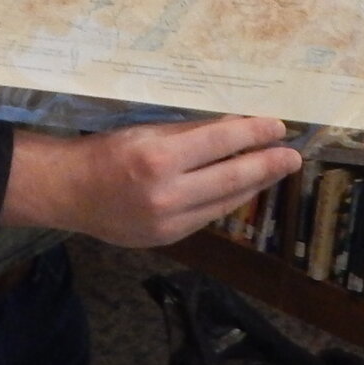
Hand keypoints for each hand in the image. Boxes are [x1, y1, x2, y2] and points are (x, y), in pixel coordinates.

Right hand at [1, 115, 301, 247]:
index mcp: (159, 158)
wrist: (70, 193)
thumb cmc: (106, 151)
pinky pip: (209, 217)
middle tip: (293, 155)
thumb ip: (190, 132)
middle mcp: (167, 194)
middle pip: (232, 177)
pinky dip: (230, 200)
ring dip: (254, 184)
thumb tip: (236, 127)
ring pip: (226, 202)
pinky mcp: (169, 238)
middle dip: (267, 164)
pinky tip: (243, 188)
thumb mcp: (147, 131)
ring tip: (275, 169)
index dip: (253, 132)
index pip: (220, 141)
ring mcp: (169, 222)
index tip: (277, 125)